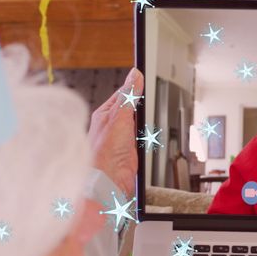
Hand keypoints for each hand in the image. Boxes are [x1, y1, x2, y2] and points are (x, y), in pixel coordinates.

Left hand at [88, 68, 142, 198]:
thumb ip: (129, 96)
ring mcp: (122, 138)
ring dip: (145, 124)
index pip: (123, 94)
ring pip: (139, 124)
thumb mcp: (120, 116)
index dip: (134, 86)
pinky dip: (147, 137)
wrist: (108, 179)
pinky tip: (148, 137)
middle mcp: (112, 125)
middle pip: (133, 108)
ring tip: (149, 120)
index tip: (145, 76)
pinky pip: (142, 138)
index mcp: (105, 113)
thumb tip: (134, 75)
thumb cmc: (105, 151)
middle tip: (150, 100)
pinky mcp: (130, 151)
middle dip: (142, 107)